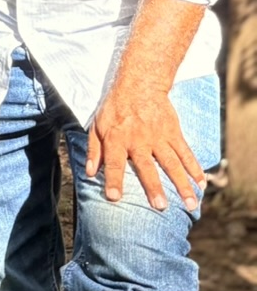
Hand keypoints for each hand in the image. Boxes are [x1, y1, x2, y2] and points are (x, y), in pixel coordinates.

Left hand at [86, 79, 204, 210]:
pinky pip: (186, 153)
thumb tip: (89, 173)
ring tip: (190, 204)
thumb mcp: (97, 125)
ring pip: (172, 163)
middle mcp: (139, 140)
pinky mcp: (174, 133)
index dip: (113, 180)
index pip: (114, 162)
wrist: (140, 83)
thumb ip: (94, 150)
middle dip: (154, 187)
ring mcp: (159, 137)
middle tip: (160, 206)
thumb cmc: (115, 107)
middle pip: (147, 166)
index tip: (114, 198)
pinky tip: (201, 184)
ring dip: (182, 184)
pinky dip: (195, 169)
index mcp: (117, 138)